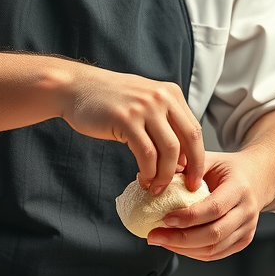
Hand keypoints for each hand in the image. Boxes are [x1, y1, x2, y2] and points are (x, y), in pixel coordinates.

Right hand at [58, 65, 203, 192]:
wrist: (75, 87)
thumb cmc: (108, 99)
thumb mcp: (144, 101)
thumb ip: (164, 122)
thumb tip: (182, 159)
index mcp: (170, 93)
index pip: (194, 129)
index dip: (198, 157)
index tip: (194, 178)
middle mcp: (161, 97)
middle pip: (189, 139)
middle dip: (192, 168)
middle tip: (188, 188)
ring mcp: (144, 107)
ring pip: (169, 150)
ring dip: (166, 175)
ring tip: (157, 187)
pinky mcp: (126, 119)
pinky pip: (147, 154)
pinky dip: (148, 172)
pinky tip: (143, 179)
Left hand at [146, 150, 271, 260]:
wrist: (257, 178)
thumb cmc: (229, 169)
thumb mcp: (211, 159)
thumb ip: (187, 167)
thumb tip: (156, 177)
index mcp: (239, 188)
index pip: (214, 208)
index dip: (189, 218)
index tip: (165, 219)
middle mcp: (247, 211)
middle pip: (214, 234)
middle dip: (180, 239)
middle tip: (155, 235)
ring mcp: (247, 229)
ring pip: (214, 248)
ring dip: (183, 249)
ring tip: (161, 240)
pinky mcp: (243, 240)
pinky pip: (216, 254)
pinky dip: (193, 253)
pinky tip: (176, 245)